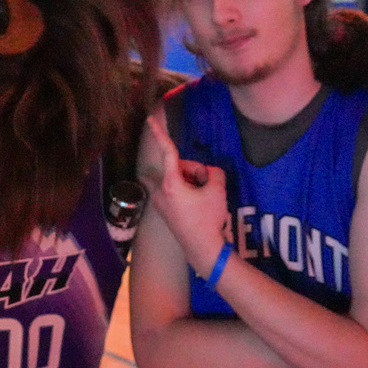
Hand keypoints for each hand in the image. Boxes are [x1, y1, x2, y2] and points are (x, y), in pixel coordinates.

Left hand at [142, 115, 227, 278]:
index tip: (149, 119)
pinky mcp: (164, 210)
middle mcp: (160, 191)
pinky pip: (175, 191)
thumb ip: (214, 172)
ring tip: (203, 199)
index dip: (160, 133)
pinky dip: (186, 192)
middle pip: (177, 167)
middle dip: (192, 170)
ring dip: (190, 182)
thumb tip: (208, 173)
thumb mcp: (218, 190)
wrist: (202, 249)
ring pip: (176, 179)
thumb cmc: (208, 219)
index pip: (167, 152)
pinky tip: (197, 205)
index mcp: (171, 183)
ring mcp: (159, 202)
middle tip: (206, 185)